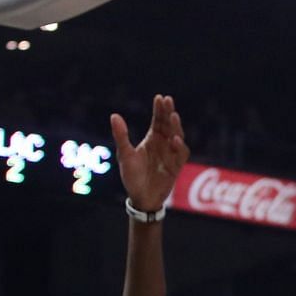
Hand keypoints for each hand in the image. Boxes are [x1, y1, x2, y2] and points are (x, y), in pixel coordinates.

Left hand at [111, 94, 189, 213]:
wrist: (140, 198)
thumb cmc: (132, 176)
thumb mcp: (124, 155)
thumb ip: (121, 136)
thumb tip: (114, 115)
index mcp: (152, 139)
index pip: (158, 120)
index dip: (160, 109)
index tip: (160, 98)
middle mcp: (164, 144)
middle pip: (168, 125)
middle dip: (169, 113)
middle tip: (168, 100)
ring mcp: (171, 155)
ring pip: (177, 136)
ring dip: (176, 127)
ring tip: (173, 116)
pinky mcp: (176, 167)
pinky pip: (181, 155)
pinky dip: (179, 147)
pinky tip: (174, 139)